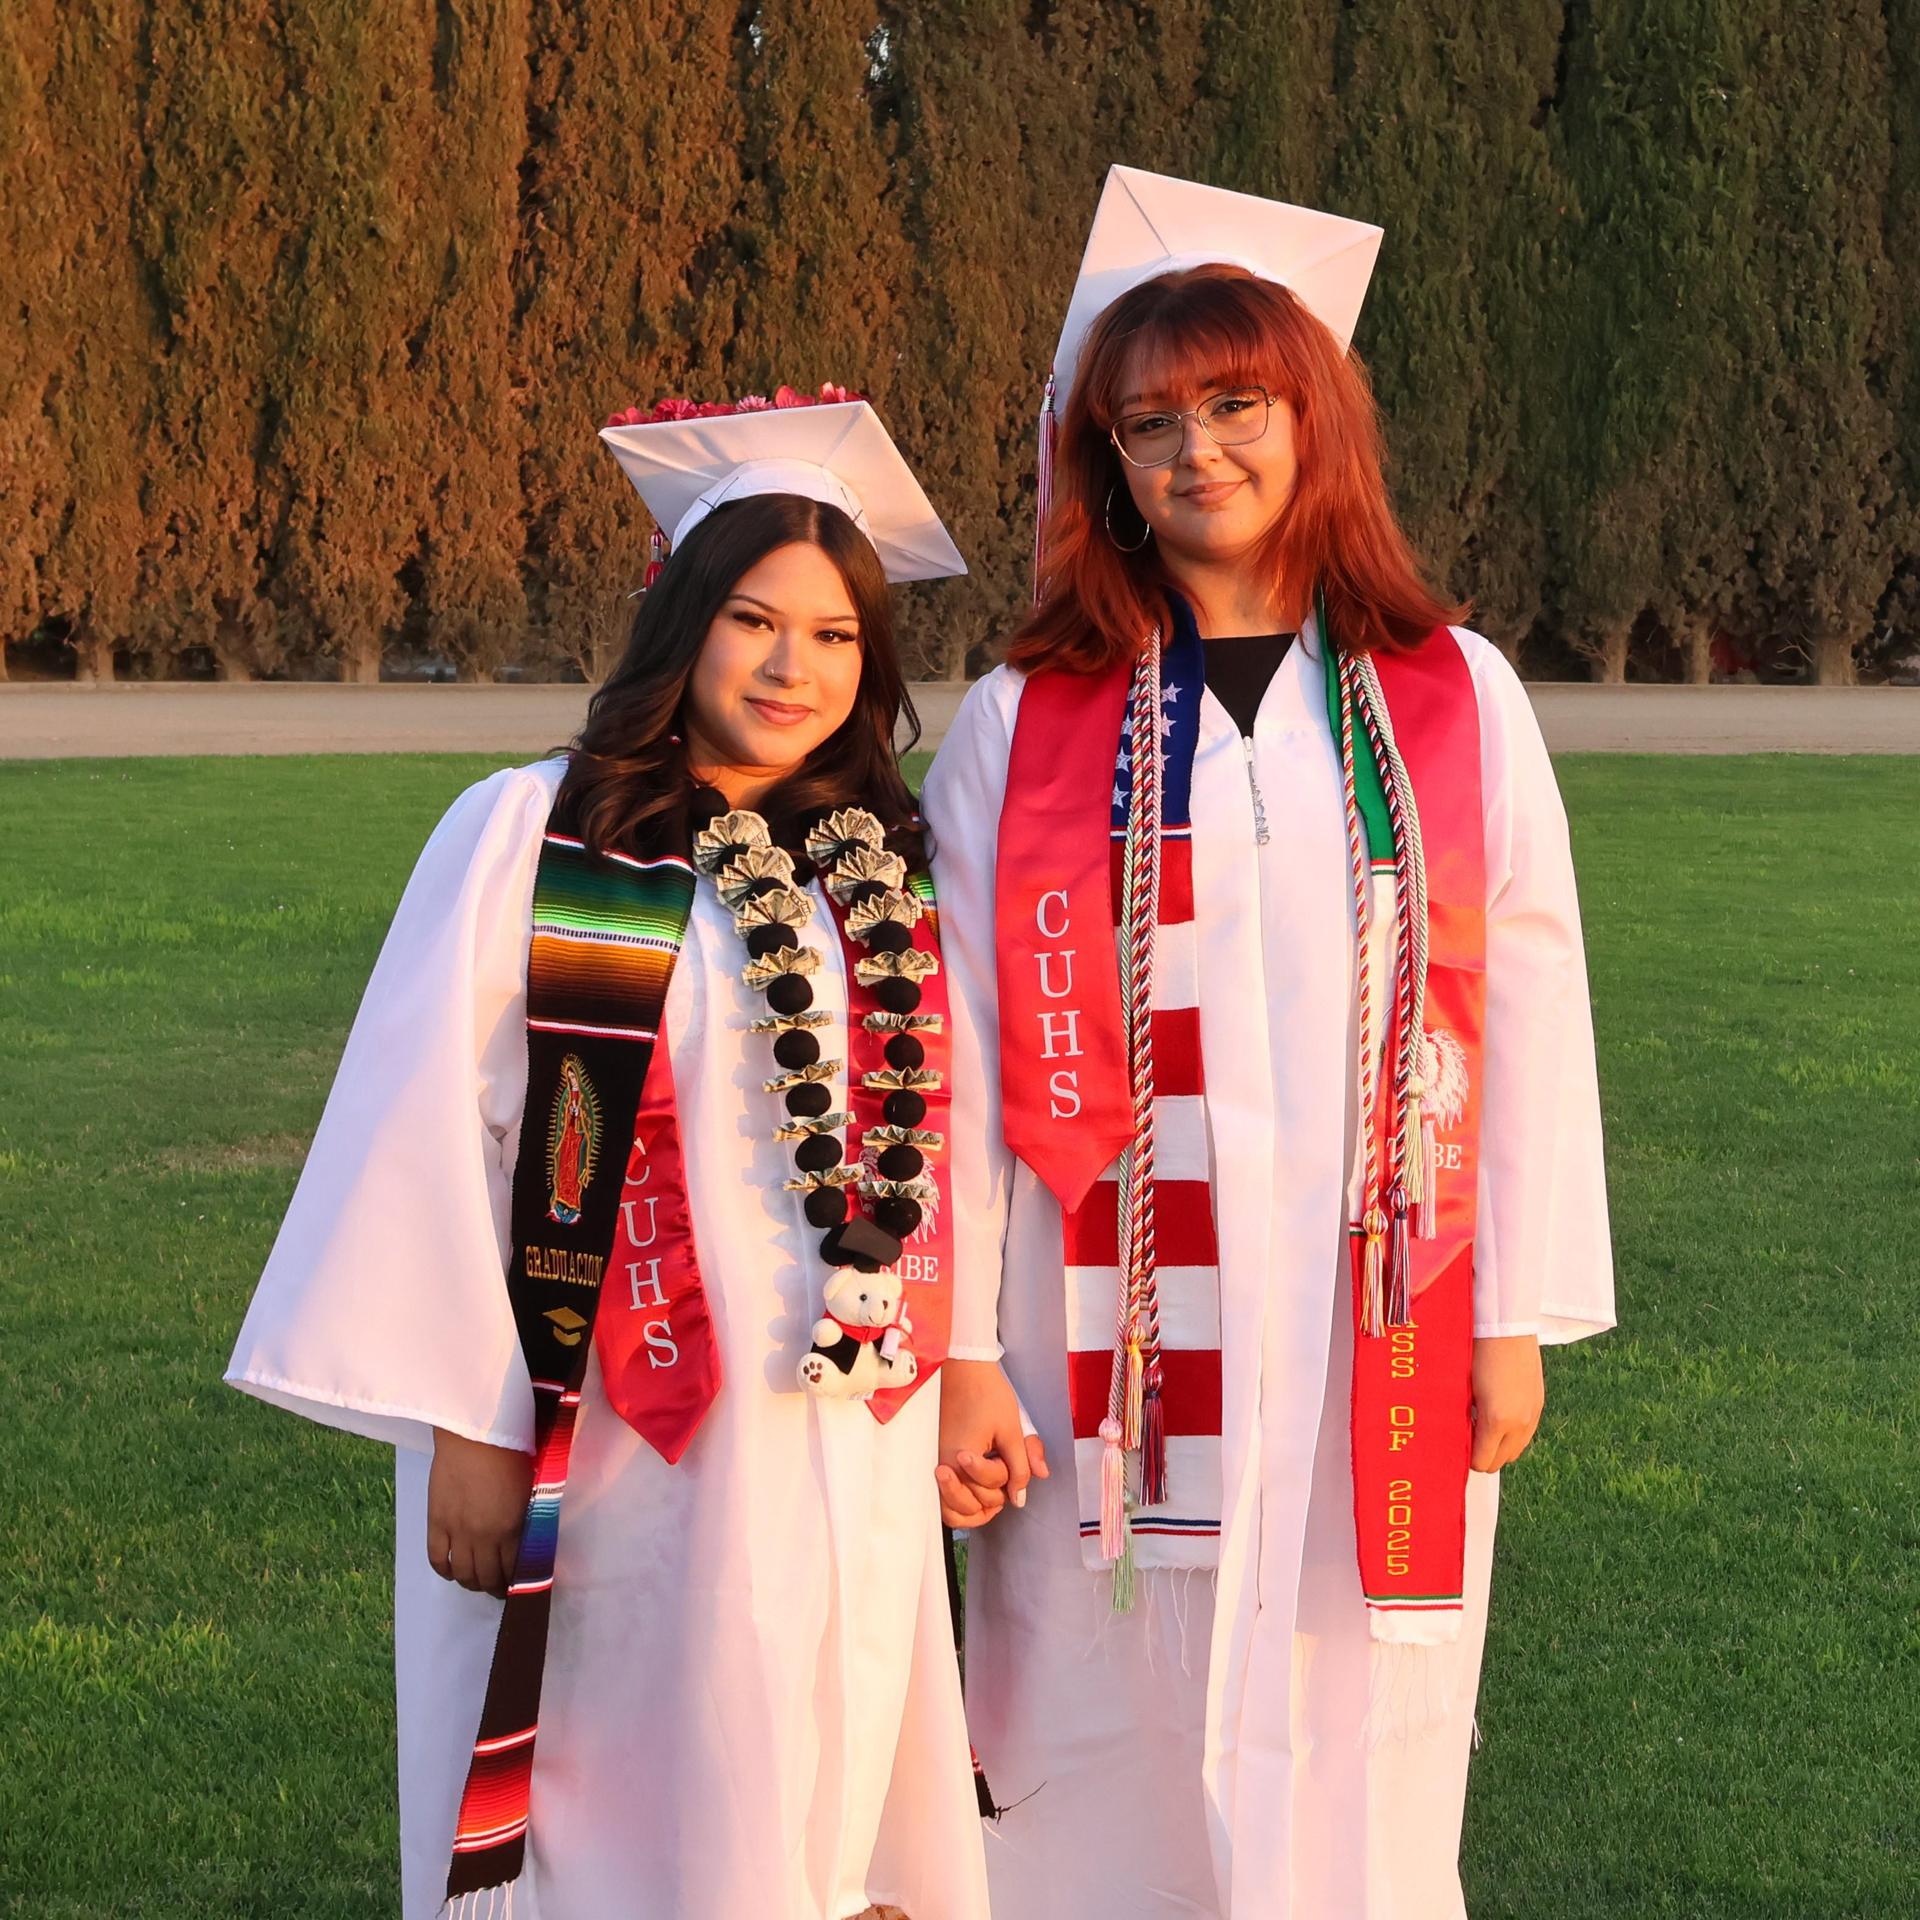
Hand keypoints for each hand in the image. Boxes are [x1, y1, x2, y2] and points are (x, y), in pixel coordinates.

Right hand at [427, 1428, 533, 1595]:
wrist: (472, 1434)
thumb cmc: (510, 1452)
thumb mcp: (528, 1489)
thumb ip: (525, 1518)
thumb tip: (525, 1540)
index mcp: (512, 1527)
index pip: (514, 1570)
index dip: (516, 1582)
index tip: (518, 1585)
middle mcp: (484, 1537)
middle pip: (488, 1577)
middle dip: (495, 1588)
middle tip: (498, 1588)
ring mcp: (457, 1532)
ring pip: (463, 1573)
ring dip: (471, 1583)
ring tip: (477, 1581)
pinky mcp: (436, 1523)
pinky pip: (437, 1559)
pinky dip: (444, 1571)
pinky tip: (452, 1571)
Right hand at [937, 1358, 1048, 1529]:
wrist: (964, 1369)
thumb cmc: (985, 1393)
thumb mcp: (1012, 1429)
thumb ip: (1020, 1467)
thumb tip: (1020, 1498)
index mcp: (961, 1458)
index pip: (990, 1490)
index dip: (1008, 1477)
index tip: (1007, 1455)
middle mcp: (944, 1466)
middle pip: (974, 1506)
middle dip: (994, 1492)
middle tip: (1000, 1465)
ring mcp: (938, 1465)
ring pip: (955, 1511)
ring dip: (977, 1504)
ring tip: (990, 1483)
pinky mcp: (937, 1461)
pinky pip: (945, 1498)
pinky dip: (961, 1501)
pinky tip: (976, 1489)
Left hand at [1470, 1334, 1543, 1472]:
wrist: (1506, 1329)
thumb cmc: (1476, 1354)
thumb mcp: (1464, 1389)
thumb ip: (1464, 1418)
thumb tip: (1458, 1437)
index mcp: (1497, 1420)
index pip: (1482, 1461)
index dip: (1467, 1458)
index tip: (1456, 1446)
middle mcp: (1519, 1423)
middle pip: (1500, 1462)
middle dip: (1482, 1455)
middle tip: (1467, 1437)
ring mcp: (1532, 1415)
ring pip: (1515, 1451)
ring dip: (1498, 1447)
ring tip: (1482, 1426)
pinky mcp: (1539, 1405)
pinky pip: (1526, 1435)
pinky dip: (1511, 1435)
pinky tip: (1498, 1416)